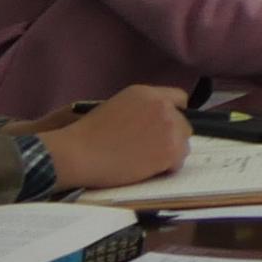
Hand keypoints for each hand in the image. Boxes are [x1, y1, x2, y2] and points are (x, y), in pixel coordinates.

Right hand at [30, 82, 191, 190]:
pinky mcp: (170, 149)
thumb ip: (142, 109)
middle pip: (184, 124)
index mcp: (146, 93)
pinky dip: (166, 168)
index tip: (163, 128)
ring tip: (144, 160)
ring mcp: (169, 127)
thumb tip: (156, 123)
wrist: (78, 153)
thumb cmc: (88, 135)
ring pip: (183, 144)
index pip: (178, 99)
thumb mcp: (117, 107)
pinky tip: (145, 168)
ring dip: (169, 153)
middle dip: (171, 137)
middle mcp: (162, 106)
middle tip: (149, 149)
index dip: (173, 115)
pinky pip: (178, 161)